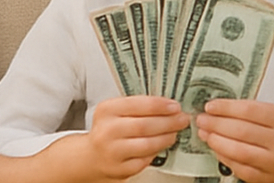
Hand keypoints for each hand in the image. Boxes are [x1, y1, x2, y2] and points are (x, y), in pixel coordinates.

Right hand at [53, 96, 187, 181]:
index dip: (160, 105)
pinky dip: (156, 152)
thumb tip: (170, 105)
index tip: (175, 106)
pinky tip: (162, 145)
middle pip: (145, 126)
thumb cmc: (109, 129)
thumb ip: (138, 106)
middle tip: (182, 119)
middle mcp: (107, 131)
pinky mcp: (119, 169)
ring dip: (166, 138)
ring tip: (175, 133)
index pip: (138, 104)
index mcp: (107, 110)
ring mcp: (112, 152)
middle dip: (169, 122)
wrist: (91, 155)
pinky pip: (144, 160)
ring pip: (147, 145)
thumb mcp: (116, 110)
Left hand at [195, 100, 273, 182]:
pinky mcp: (267, 179)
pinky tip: (216, 149)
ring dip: (217, 142)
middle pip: (242, 131)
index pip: (251, 110)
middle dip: (217, 124)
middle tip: (201, 119)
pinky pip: (241, 169)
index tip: (210, 106)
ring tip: (204, 133)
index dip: (227, 107)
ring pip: (240, 151)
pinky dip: (225, 158)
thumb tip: (221, 108)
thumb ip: (255, 111)